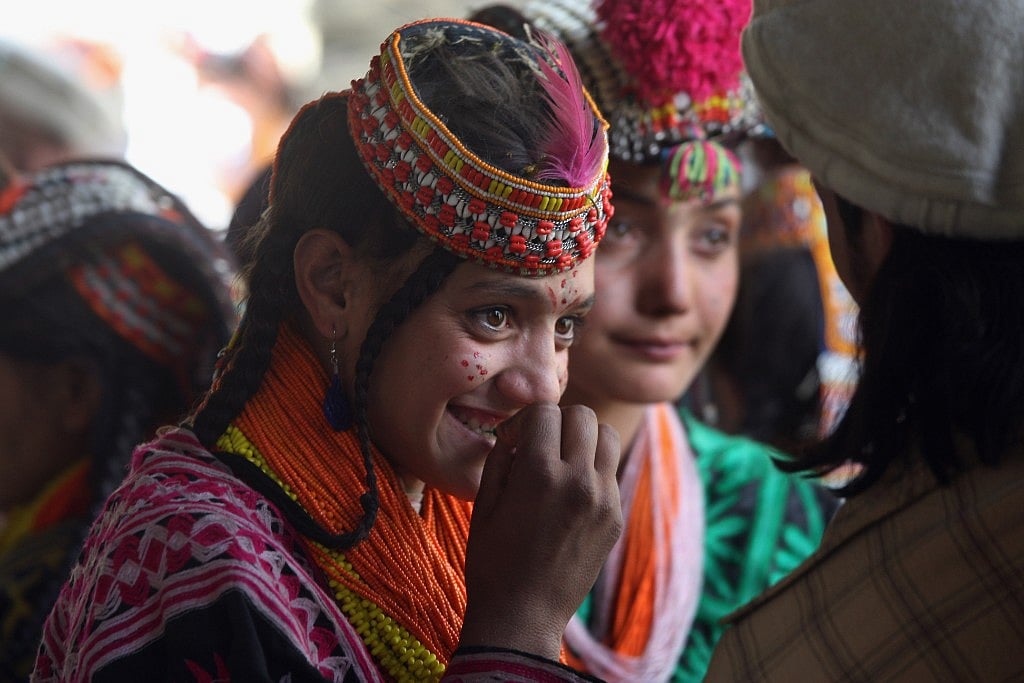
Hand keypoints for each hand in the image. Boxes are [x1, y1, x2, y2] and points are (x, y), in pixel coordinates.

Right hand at [459, 402, 621, 658]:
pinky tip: (570, 491)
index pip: (546, 411)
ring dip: (583, 438)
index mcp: (540, 473)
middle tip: (540, 444)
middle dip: (557, 421)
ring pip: (607, 436)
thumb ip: (501, 457)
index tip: (514, 439)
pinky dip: (593, 468)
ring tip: (562, 460)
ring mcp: (604, 500)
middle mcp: (579, 481)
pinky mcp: (615, 518)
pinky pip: (611, 471)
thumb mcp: (483, 504)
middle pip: (582, 416)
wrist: (524, 616)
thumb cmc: (492, 561)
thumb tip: (516, 432)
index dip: (525, 419)